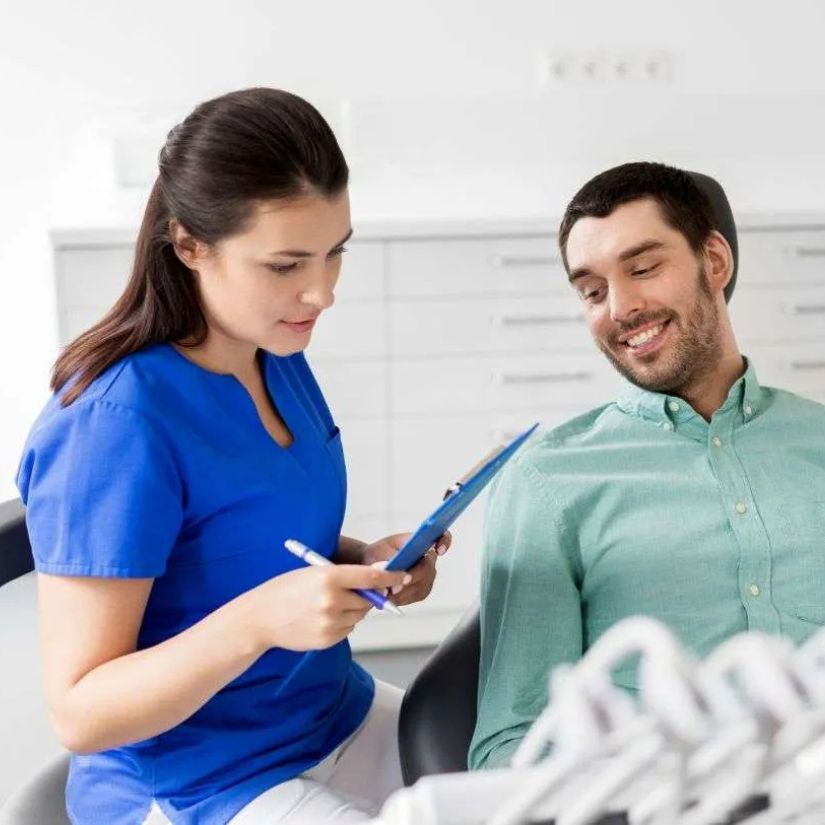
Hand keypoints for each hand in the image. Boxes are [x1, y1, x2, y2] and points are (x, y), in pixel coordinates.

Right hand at [244, 564, 410, 651]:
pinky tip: (321, 617)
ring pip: (359, 615)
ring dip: (353, 609)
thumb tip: (377, 578)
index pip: (370, 576)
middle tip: (352, 591)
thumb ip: (344, 576)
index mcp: (328, 577)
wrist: (260, 617)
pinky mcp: (329, 639)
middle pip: (368, 598)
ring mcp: (330, 622)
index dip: (390, 575)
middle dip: (367, 595)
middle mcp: (332, 600)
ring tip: (328, 604)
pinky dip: (343, 622)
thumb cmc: (286, 589)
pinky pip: (348, 628)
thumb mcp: (313, 572)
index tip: (403, 574)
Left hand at [361, 531, 452, 606]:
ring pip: (423, 585)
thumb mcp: (379, 550)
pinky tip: (391, 598)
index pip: (441, 536)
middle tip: (395, 587)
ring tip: (387, 593)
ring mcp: (427, 575)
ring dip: (405, 592)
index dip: (444, 541)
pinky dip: (403, 598)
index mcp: (420, 542)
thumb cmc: (377, 554)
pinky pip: (417, 595)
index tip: (438, 550)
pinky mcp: (422, 590)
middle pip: (428, 568)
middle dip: (412, 578)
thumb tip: (396, 571)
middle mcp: (427, 558)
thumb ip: (389, 559)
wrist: (369, 567)